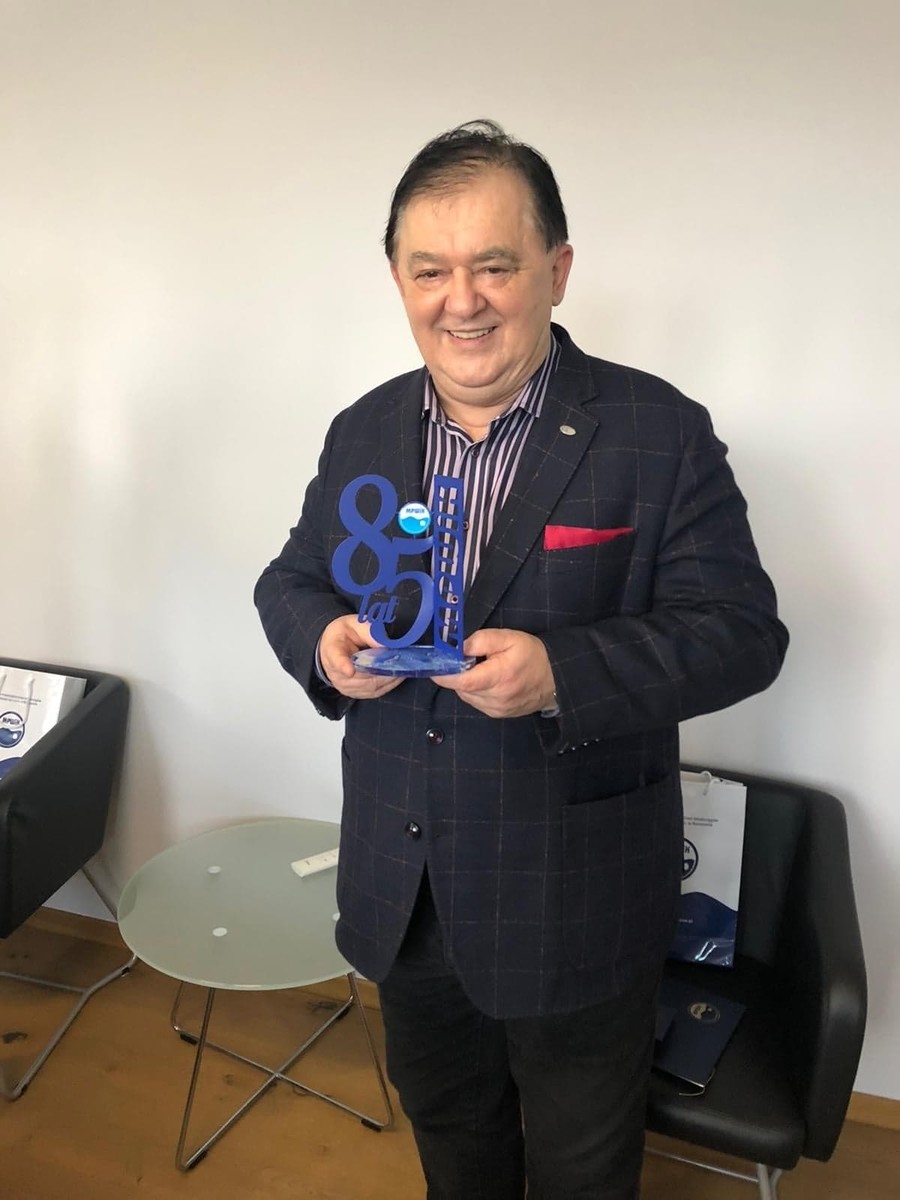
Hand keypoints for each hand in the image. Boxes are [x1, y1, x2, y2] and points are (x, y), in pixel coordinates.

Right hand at [319, 615, 403, 700]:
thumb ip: (368, 632)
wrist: (332, 647)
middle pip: (360, 676)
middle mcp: (336, 673)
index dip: (343, 666)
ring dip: (388, 678)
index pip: (336, 660)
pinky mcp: (354, 693)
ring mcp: (345, 685)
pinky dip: (388, 685)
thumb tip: (385, 644)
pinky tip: (397, 676)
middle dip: (382, 670)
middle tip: (399, 662)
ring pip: (370, 687)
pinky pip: (374, 692)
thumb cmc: (342, 634)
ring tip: (402, 668)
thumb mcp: (353, 624)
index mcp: (332, 651)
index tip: (349, 670)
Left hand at [431, 628, 555, 717]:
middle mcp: (496, 698)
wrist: (555, 678)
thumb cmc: (532, 655)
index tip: (434, 665)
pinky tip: (487, 680)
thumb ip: (481, 640)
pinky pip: (475, 701)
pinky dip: (475, 690)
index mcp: (499, 677)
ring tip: (482, 669)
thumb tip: (457, 647)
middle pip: (461, 688)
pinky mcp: (496, 714)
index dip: (444, 674)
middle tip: (469, 659)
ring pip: (466, 695)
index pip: (463, 681)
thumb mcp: (509, 638)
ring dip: (466, 682)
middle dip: (457, 673)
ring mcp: (496, 709)